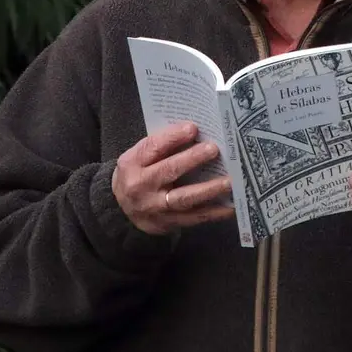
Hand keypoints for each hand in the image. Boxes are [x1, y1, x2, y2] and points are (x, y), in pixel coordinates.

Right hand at [112, 122, 234, 235]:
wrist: (120, 210)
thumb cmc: (138, 174)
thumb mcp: (139, 157)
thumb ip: (161, 145)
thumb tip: (195, 132)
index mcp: (132, 164)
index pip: (153, 147)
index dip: (173, 137)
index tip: (193, 128)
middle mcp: (141, 186)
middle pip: (169, 171)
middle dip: (192, 159)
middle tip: (214, 150)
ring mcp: (154, 208)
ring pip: (184, 198)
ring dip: (208, 190)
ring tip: (228, 181)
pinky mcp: (167, 223)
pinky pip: (193, 218)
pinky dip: (213, 213)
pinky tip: (230, 207)